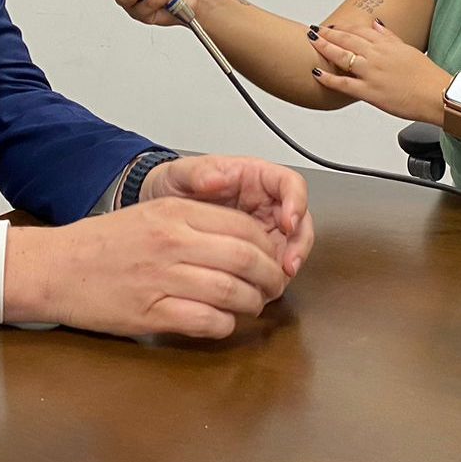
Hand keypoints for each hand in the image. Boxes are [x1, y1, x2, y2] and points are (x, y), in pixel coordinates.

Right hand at [3, 197, 289, 338]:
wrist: (55, 267)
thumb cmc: (102, 243)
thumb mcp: (151, 214)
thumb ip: (195, 221)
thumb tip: (244, 239)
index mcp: (176, 212)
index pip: (244, 226)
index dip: (268, 247)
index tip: (273, 258)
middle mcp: (173, 241)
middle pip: (246, 259)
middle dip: (270, 277)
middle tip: (273, 287)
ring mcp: (163, 278)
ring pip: (232, 292)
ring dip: (252, 304)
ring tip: (251, 306)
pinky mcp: (151, 313)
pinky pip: (207, 321)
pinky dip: (224, 325)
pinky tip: (222, 322)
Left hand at [139, 155, 313, 278]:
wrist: (159, 207)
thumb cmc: (175, 184)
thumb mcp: (183, 173)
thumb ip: (200, 172)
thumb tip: (218, 176)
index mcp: (255, 177)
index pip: (290, 184)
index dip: (297, 202)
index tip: (289, 221)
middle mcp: (266, 203)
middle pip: (300, 221)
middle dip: (299, 244)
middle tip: (288, 263)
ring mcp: (263, 229)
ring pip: (291, 247)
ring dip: (288, 265)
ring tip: (275, 282)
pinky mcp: (254, 252)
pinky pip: (272, 265)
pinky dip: (271, 278)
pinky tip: (259, 289)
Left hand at [309, 19, 452, 123]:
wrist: (438, 96)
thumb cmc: (427, 77)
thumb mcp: (409, 50)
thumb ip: (390, 37)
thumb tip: (378, 25)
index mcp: (387, 45)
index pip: (359, 30)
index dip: (344, 27)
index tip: (333, 26)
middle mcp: (377, 56)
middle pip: (347, 40)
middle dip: (328, 34)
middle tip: (315, 30)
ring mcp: (372, 73)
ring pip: (342, 57)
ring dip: (324, 48)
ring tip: (312, 42)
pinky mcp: (370, 92)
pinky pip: (343, 84)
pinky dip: (328, 78)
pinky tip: (317, 74)